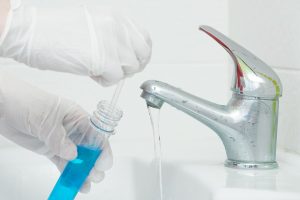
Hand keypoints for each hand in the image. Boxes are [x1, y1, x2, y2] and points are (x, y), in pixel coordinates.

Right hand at [0, 1, 151, 85]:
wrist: (33, 33)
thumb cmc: (55, 30)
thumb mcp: (93, 24)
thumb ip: (113, 36)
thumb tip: (125, 53)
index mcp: (116, 16)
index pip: (144, 38)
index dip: (141, 54)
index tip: (134, 61)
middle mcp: (118, 28)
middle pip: (143, 55)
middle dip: (132, 66)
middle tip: (117, 70)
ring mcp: (113, 43)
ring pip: (130, 68)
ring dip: (115, 74)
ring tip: (97, 69)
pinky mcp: (105, 61)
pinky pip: (116, 79)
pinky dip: (104, 81)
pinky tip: (91, 74)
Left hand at [0, 73, 111, 191]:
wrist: (2, 104)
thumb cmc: (25, 102)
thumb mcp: (45, 119)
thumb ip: (59, 138)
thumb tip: (73, 155)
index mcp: (77, 116)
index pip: (96, 133)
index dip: (102, 148)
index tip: (104, 163)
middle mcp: (72, 129)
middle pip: (89, 148)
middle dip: (94, 162)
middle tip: (95, 176)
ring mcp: (61, 140)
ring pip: (77, 158)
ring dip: (83, 171)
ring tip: (87, 184)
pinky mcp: (50, 149)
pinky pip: (62, 163)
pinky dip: (68, 173)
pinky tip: (74, 182)